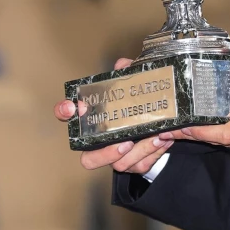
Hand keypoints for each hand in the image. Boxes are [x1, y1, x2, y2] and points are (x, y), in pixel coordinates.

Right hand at [53, 57, 173, 173]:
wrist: (165, 122)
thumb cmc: (141, 103)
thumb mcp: (138, 84)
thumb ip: (131, 72)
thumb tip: (123, 65)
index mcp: (96, 119)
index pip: (68, 115)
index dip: (64, 111)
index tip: (73, 107)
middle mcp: (102, 141)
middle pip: (88, 159)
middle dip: (105, 154)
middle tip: (125, 142)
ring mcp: (117, 156)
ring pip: (119, 164)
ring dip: (140, 151)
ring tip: (156, 136)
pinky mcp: (135, 164)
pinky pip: (140, 165)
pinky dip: (153, 153)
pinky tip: (164, 139)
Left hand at [159, 34, 229, 154]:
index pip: (223, 133)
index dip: (199, 132)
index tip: (181, 126)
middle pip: (219, 140)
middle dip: (195, 133)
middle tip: (174, 125)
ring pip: (229, 143)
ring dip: (209, 135)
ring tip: (189, 123)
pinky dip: (225, 134)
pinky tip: (218, 122)